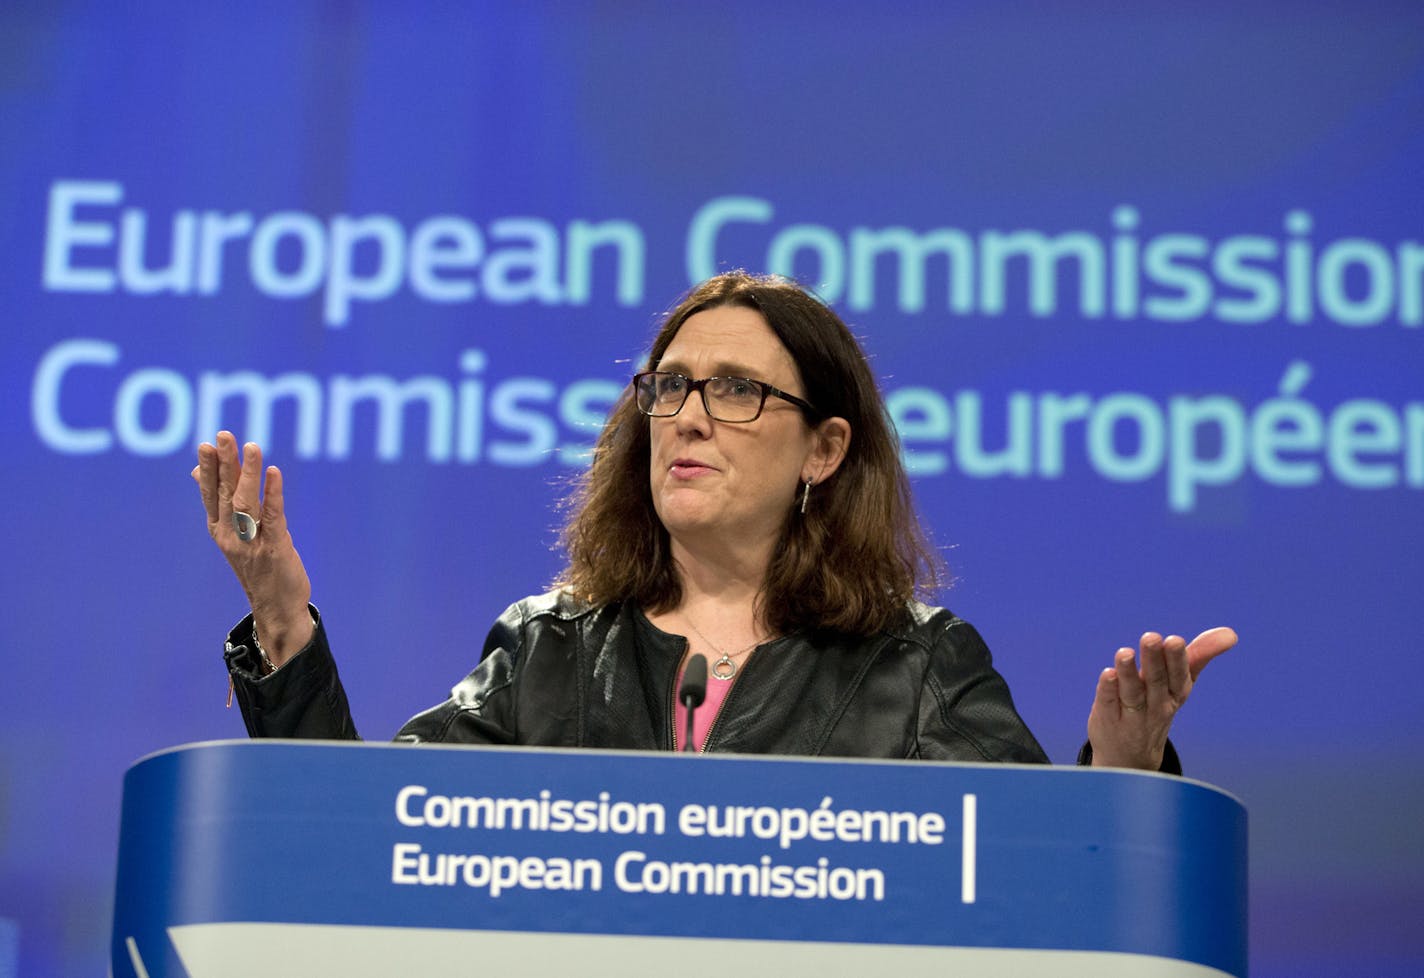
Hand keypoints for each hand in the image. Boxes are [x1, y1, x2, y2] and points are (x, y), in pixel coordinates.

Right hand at [192, 431, 313, 664]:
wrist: (275, 607)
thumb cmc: (256, 566)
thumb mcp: (233, 534)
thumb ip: (219, 502)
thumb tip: (197, 472)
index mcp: (220, 530)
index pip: (211, 495)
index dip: (209, 470)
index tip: (206, 445)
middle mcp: (231, 535)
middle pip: (226, 494)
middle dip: (224, 464)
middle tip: (223, 436)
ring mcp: (252, 543)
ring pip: (247, 503)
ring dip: (248, 474)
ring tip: (251, 447)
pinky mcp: (275, 548)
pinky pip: (274, 517)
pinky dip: (273, 494)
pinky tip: (274, 473)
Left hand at [1086, 627, 1236, 769]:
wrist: (1131, 758)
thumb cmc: (1157, 706)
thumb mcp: (1179, 684)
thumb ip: (1199, 655)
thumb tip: (1231, 634)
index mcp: (1175, 693)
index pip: (1178, 676)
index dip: (1177, 659)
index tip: (1174, 640)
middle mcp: (1156, 704)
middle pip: (1155, 681)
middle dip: (1154, 659)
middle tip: (1151, 637)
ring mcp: (1132, 714)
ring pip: (1132, 693)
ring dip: (1128, 672)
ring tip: (1124, 653)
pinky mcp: (1108, 718)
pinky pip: (1109, 703)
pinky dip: (1108, 689)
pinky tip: (1107, 674)